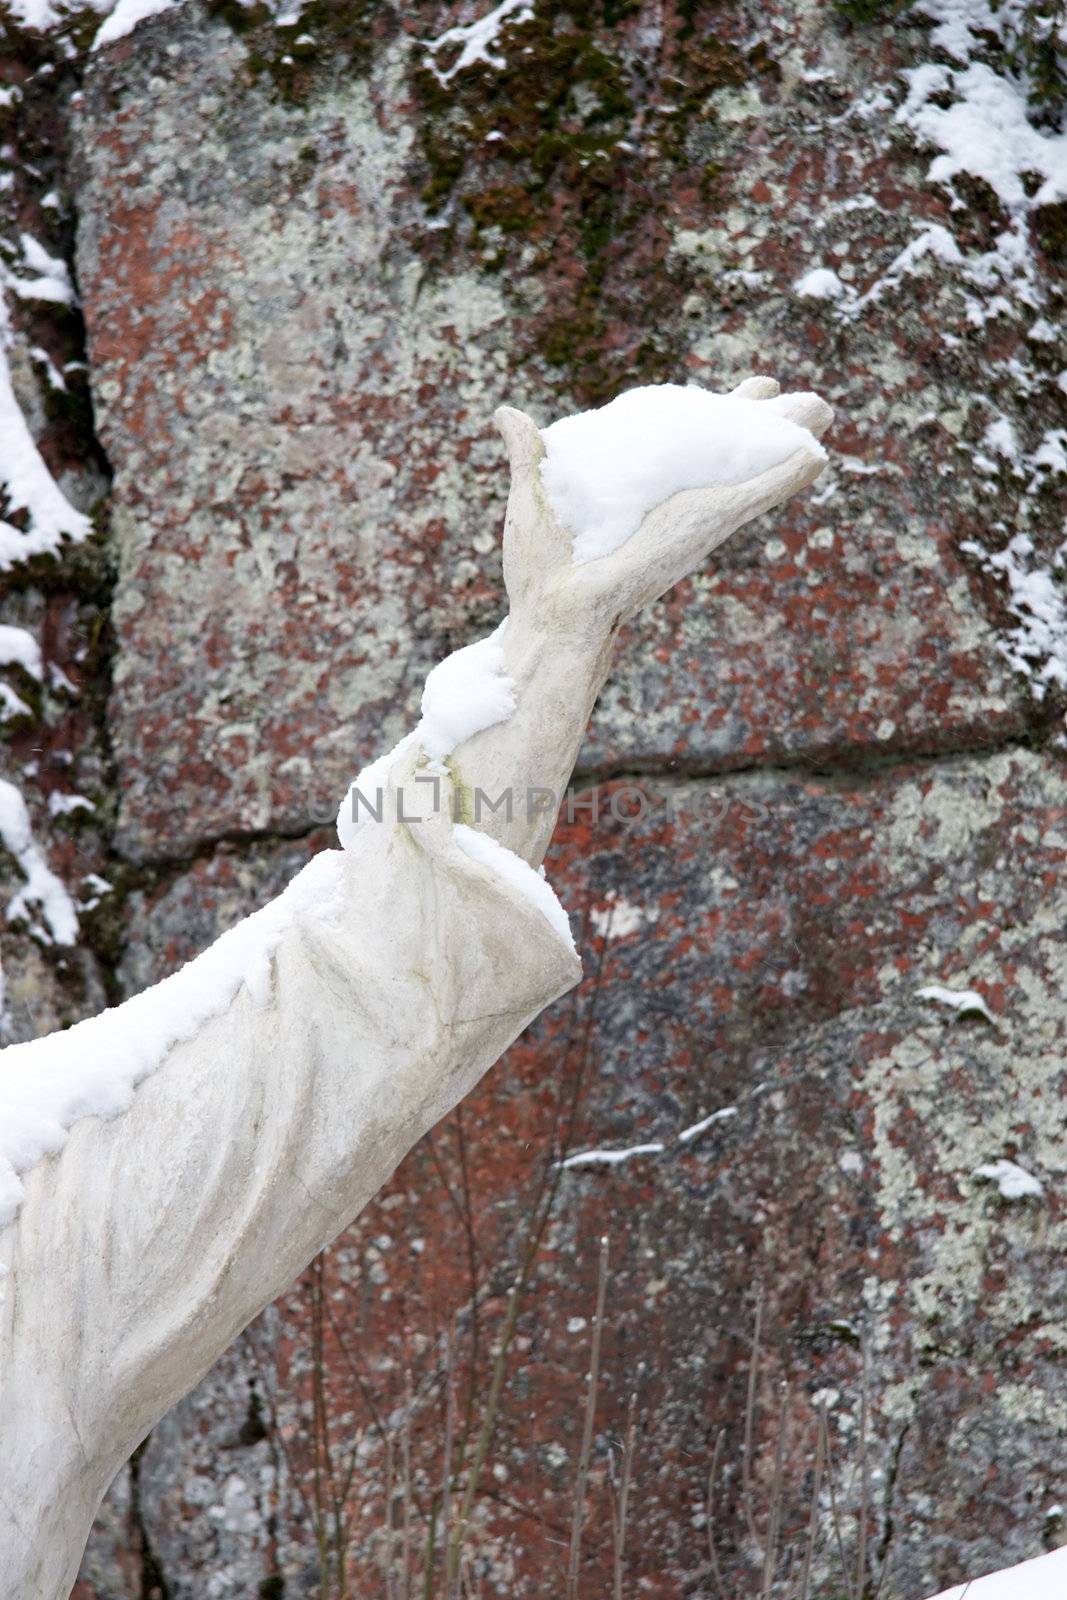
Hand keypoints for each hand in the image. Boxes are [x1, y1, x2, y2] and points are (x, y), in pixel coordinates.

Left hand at [495, 377, 832, 636]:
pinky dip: (786, 476)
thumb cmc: (542, 574)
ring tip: (825, 408)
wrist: (555, 614)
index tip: (754, 387)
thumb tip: (507, 414)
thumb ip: (529, 454)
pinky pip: (755, 497)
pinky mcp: (705, 526)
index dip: (722, 411)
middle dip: (771, 420)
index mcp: (646, 489)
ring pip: (756, 466)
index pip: (691, 440)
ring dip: (792, 438)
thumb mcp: (534, 497)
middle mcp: (677, 500)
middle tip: (805, 396)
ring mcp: (696, 513)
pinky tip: (816, 454)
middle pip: (736, 449)